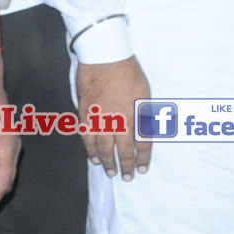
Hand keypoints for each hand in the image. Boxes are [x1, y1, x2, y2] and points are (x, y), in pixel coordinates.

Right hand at [77, 56, 153, 178]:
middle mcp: (119, 119)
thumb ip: (145, 114)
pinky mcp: (86, 113)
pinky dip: (90, 149)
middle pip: (123, 149)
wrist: (105, 56)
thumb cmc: (129, 71)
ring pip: (103, 147)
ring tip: (110, 172)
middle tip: (127, 177)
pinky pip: (87, 137)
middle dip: (126, 165)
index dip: (143, 158)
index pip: (142, 143)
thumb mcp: (145, 92)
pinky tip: (94, 158)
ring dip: (107, 162)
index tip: (143, 169)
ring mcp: (101, 118)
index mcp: (137, 114)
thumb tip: (148, 131)